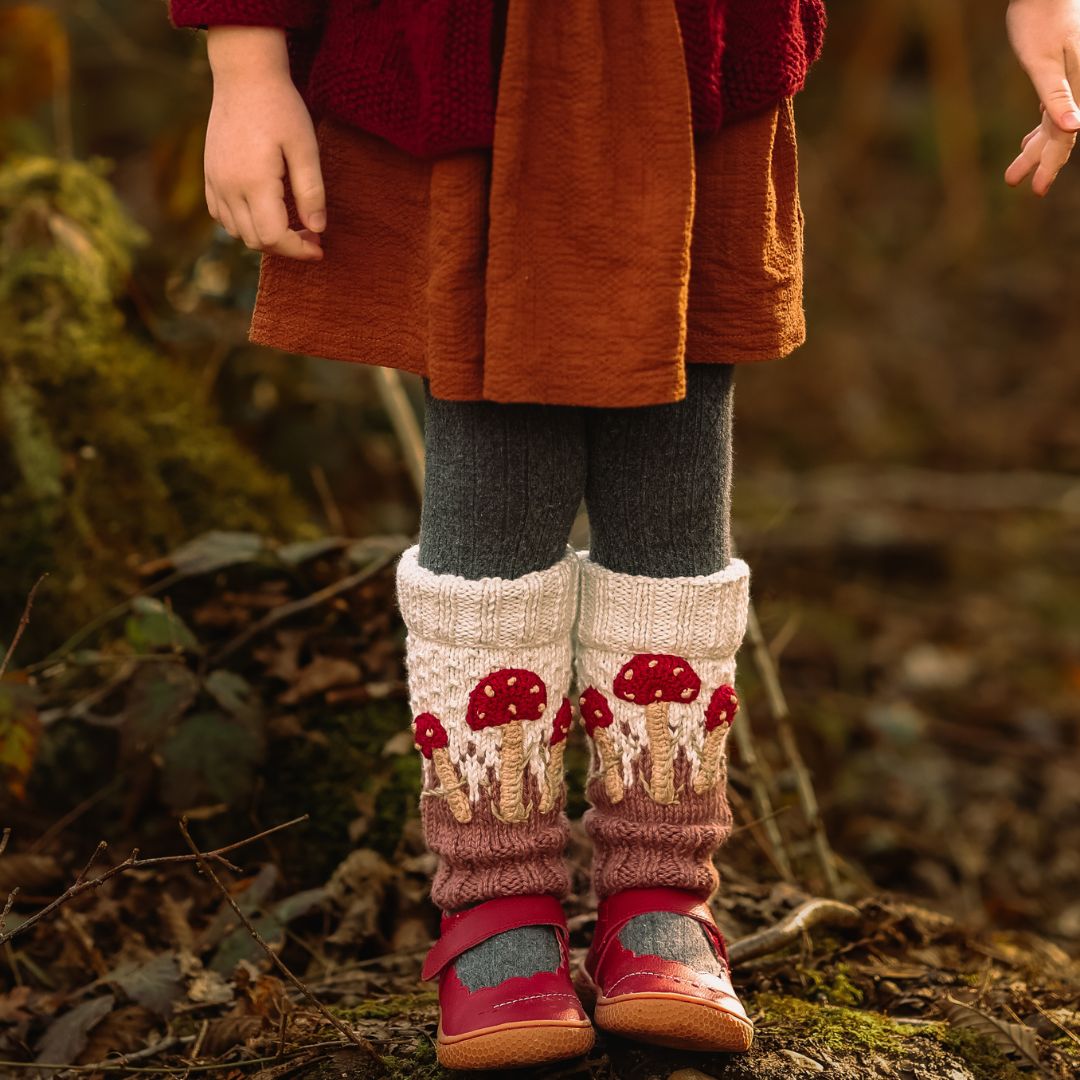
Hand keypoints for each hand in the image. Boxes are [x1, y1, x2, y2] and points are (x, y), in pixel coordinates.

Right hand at [204, 26, 324, 259]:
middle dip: (286, 247)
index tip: (320, 246)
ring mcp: (215, 181)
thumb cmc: (281, 108)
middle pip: (256, 241)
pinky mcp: (209, 174)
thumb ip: (311, 192)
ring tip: (291, 224)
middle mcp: (229, 187)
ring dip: (265, 237)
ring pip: (237, 232)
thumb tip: (318, 229)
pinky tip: (265, 212)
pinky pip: (221, 215)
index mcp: (254, 182)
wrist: (244, 75)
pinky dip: (244, 224)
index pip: (274, 238)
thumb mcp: (306, 148)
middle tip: (312, 234)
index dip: (299, 250)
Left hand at [1005, 0, 1079, 194]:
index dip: (1051, 164)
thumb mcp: (1042, 62)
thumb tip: (1074, 128)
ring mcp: (1073, 79)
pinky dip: (1041, 127)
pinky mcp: (1064, 72)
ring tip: (1015, 170)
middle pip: (1060, 134)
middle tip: (1013, 181)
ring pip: (1056, 123)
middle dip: (1039, 160)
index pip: (1065, 137)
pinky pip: (1054, 108)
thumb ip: (1055, 97)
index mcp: (1079, 89)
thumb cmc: (1039, 20)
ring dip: (1036, 146)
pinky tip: (1029, 137)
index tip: (1036, 189)